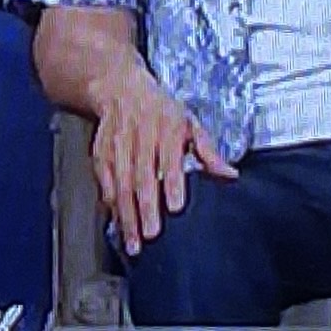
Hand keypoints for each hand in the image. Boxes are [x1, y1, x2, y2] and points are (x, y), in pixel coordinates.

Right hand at [92, 76, 235, 256]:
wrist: (121, 89)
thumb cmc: (161, 111)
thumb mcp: (190, 123)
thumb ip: (209, 152)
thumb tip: (230, 174)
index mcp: (167, 127)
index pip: (170, 158)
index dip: (172, 182)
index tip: (175, 206)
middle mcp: (140, 135)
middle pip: (141, 176)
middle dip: (145, 207)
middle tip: (151, 234)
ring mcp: (118, 145)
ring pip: (120, 184)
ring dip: (126, 214)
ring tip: (134, 240)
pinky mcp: (100, 154)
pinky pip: (104, 183)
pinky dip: (110, 205)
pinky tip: (118, 225)